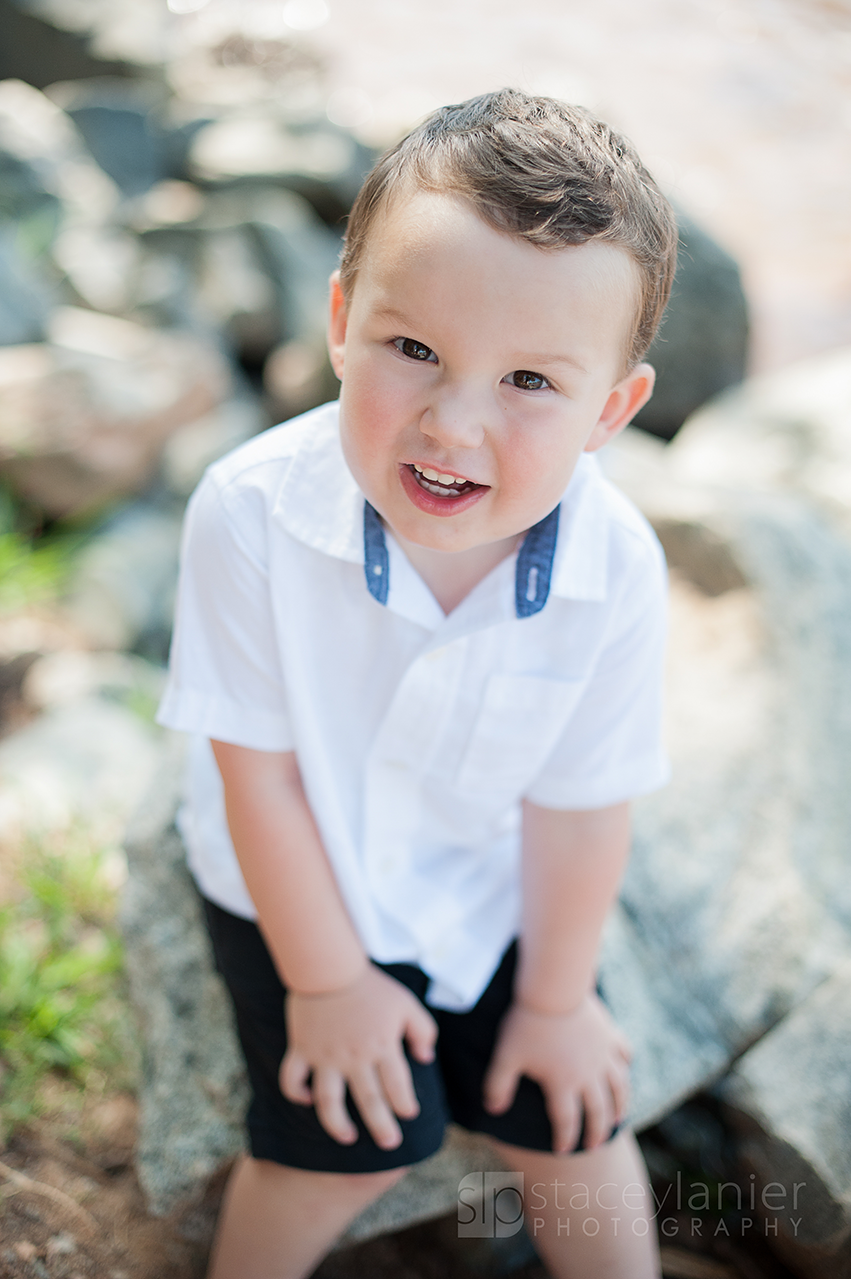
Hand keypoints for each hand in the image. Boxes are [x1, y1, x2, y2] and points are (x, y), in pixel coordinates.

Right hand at [280, 964, 436, 1149]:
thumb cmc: (371, 985)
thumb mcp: (406, 1003)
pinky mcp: (302, 1049)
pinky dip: (296, 1092)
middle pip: (369, 1100)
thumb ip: (423, 1030)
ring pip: (329, 1101)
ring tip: (348, 1137)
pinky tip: (306, 1100)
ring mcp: (325, 1056)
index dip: (405, 1104)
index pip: (398, 1085)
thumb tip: (426, 1058)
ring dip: (337, 1123)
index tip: (410, 1115)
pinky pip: (293, 1078)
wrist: (329, 966)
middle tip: (390, 1145)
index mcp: (381, 1045)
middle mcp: (354, 1057)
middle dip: (381, 1125)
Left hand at [483, 993, 630, 1152]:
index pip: (566, 1120)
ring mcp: (602, 1054)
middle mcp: (588, 1074)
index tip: (562, 1151)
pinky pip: (623, 1052)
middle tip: (594, 1146)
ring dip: (619, 1106)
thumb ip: (497, 1085)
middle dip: (596, 1132)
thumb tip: (492, 1110)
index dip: (564, 1139)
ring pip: (618, 1087)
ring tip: (618, 1118)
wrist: (554, 988)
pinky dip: (625, 1063)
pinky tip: (625, 1068)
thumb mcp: (505, 1056)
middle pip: (598, 1111)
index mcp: (563, 1083)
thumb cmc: (527, 1022)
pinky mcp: (609, 1033)